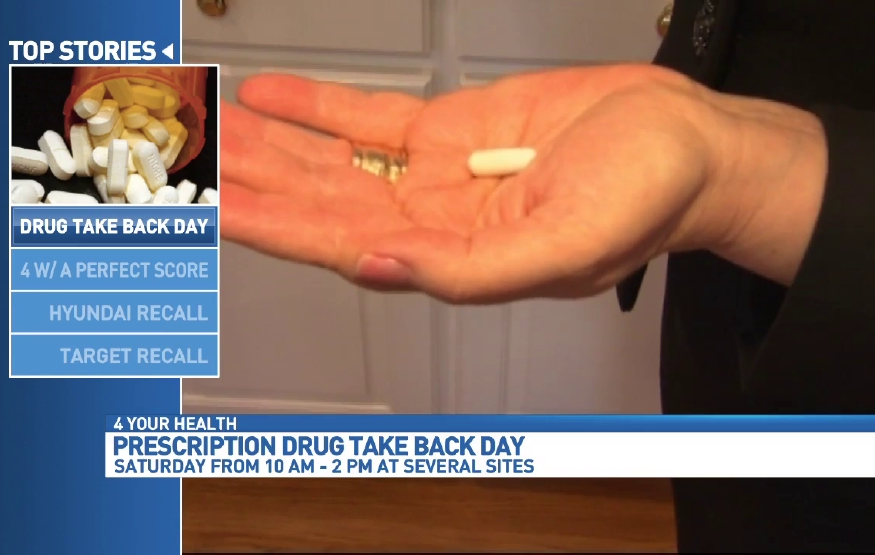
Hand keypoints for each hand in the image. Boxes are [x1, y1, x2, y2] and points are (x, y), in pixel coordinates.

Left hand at [220, 65, 823, 303]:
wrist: (686, 141)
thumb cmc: (647, 200)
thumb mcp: (567, 247)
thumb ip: (472, 272)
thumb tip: (383, 269)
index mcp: (456, 258)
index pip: (343, 247)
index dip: (276, 228)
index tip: (215, 209)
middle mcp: (434, 221)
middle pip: (323, 204)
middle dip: (255, 185)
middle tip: (188, 162)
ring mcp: (436, 173)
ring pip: (335, 161)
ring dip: (274, 147)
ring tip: (212, 130)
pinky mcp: (450, 127)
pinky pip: (371, 118)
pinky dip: (320, 107)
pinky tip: (274, 98)